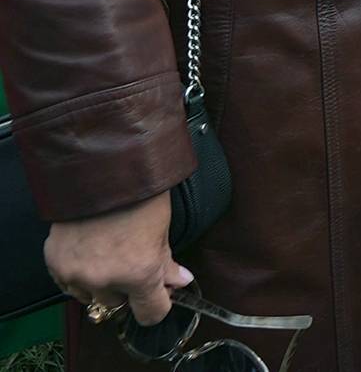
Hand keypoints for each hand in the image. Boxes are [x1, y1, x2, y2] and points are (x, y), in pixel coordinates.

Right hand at [45, 191, 188, 326]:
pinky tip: (90, 254)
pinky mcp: (56, 265)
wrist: (102, 171)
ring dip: (101, 285)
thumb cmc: (140, 196)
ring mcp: (77, 274)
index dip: (159, 305)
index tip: (160, 296)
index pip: (151, 314)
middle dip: (129, 290)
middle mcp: (105, 280)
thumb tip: (180, 283)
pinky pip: (68, 285)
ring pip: (92, 298)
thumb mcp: (161, 230)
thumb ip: (167, 264)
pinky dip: (79, 276)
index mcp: (139, 273)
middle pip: (119, 305)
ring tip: (110, 256)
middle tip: (133, 266)